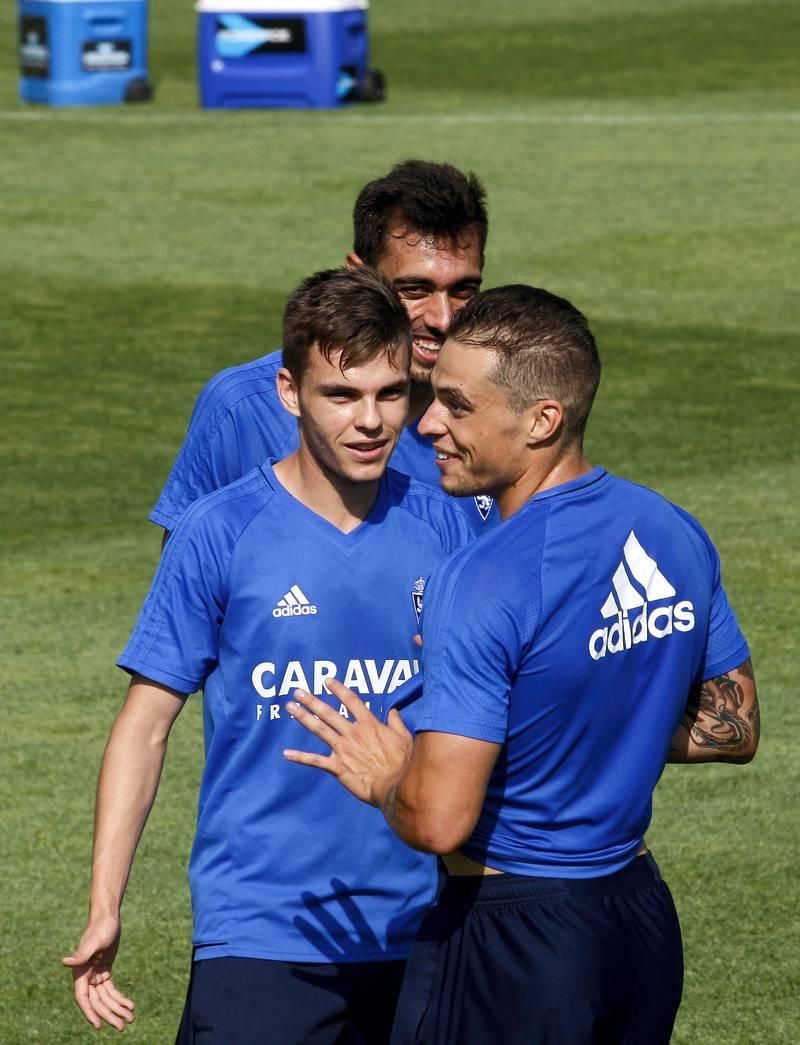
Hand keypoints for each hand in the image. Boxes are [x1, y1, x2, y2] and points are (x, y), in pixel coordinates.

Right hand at [62, 914, 133, 1030]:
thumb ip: (82, 954)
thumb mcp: (94, 941)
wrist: (108, 917)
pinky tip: (130, 1005)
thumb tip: (65, 962)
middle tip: (123, 1027)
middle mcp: (86, 977)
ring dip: (117, 1009)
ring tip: (130, 1019)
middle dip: (110, 1015)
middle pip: (97, 1002)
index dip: (90, 1012)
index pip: (83, 998)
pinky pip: (111, 990)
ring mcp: (96, 976)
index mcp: (80, 972)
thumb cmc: (100, 927)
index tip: (99, 1025)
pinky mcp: (104, 971)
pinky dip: (120, 998)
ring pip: (106, 999)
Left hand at [283, 679, 412, 807]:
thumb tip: (393, 710)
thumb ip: (396, 722)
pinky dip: (300, 757)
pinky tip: (286, 753)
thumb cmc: (402, 763)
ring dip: (303, 718)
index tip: (327, 680)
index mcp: (369, 724)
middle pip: (329, 712)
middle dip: (312, 701)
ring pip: (320, 729)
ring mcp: (343, 749)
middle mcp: (353, 733)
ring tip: (290, 707)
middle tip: (297, 691)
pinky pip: (316, 761)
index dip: (339, 689)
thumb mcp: (404, 737)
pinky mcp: (337, 767)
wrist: (394, 786)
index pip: (351, 701)